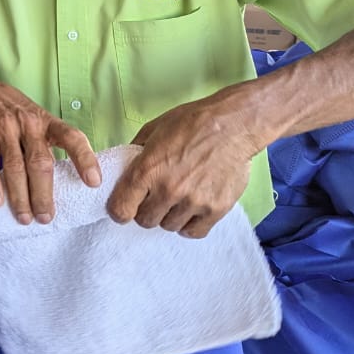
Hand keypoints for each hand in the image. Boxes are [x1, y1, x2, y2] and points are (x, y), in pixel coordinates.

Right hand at [0, 74, 100, 223]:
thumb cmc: (14, 111)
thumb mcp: (37, 118)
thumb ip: (50, 142)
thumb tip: (68, 177)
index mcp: (47, 122)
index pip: (72, 138)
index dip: (85, 159)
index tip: (94, 183)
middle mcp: (29, 124)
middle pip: (40, 163)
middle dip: (44, 194)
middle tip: (46, 218)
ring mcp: (5, 127)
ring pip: (15, 167)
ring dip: (20, 196)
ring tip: (24, 217)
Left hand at [108, 92, 260, 237]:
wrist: (233, 124)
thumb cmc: (192, 122)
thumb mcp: (153, 130)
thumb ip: (134, 153)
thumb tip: (123, 169)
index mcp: (147, 169)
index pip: (121, 209)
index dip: (119, 210)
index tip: (125, 206)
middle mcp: (169, 189)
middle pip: (145, 220)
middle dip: (146, 210)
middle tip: (155, 196)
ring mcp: (193, 201)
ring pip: (169, 226)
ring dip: (169, 215)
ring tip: (177, 198)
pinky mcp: (216, 209)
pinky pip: (194, 231)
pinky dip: (190, 224)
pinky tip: (191, 209)